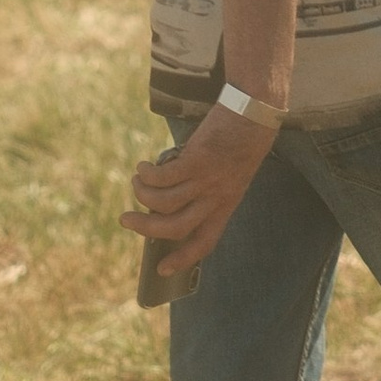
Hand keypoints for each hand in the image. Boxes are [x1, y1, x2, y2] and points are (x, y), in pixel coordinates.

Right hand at [123, 103, 276, 276]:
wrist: (254, 111)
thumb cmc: (243, 139)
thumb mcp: (232, 173)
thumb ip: (209, 189)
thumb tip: (174, 196)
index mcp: (227, 205)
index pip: (205, 242)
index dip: (183, 259)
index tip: (163, 269)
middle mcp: (216, 197)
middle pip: (175, 228)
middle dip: (145, 228)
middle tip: (126, 219)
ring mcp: (206, 180)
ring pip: (164, 203)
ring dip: (143, 195)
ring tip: (136, 182)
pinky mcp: (196, 160)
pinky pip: (163, 177)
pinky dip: (148, 174)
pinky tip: (143, 167)